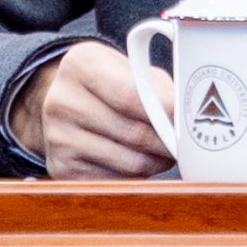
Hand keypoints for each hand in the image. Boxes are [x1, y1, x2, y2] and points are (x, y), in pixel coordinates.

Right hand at [11, 41, 173, 178]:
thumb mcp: (128, 69)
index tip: (188, 122)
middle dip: (168, 143)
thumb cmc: (108, 82)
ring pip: (130, 163)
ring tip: (168, 153)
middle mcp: (62, 101)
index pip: (131, 96)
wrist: (64, 101)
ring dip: (158, 162)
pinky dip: (138, 176)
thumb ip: (157, 88)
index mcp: (79, 66)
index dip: (167, 112)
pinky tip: (143, 163)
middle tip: (186, 145)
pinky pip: (117, 181)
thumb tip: (186, 116)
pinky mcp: (61, 169)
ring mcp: (58, 138)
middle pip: (133, 133)